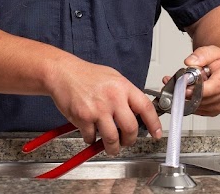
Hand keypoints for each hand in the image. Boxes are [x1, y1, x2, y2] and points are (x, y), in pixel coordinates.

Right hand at [48, 59, 162, 155]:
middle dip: (130, 140)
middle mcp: (113, 98)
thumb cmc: (86, 75)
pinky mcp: (83, 117)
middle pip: (130, 129)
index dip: (154, 123)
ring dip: (112, 147)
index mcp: (123, 87)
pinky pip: (91, 137)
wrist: (63, 73)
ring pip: (112, 139)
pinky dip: (91, 139)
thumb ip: (126, 94)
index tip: (156, 133)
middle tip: (126, 141)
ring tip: (111, 147)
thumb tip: (138, 111)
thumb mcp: (113, 78)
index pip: (146, 108)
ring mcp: (98, 109)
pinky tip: (90, 133)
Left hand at [162, 45, 219, 115]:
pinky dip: (189, 101)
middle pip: (201, 99)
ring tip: (186, 83)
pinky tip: (189, 91)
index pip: (211, 89)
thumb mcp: (215, 52)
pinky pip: (196, 110)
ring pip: (196, 106)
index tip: (183, 86)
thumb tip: (189, 62)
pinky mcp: (213, 111)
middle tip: (180, 80)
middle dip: (187, 90)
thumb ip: (201, 55)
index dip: (195, 89)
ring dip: (187, 96)